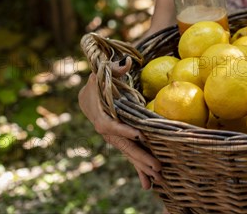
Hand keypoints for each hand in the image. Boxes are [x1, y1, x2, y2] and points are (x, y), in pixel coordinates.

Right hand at [78, 57, 163, 188]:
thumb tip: (126, 63)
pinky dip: (138, 169)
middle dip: (140, 156)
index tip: (139, 135)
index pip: (111, 125)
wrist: (89, 96)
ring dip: (141, 167)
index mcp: (101, 115)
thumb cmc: (100, 81)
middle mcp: (107, 131)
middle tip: (156, 166)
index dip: (124, 130)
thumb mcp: (103, 72)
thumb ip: (113, 69)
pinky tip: (149, 183)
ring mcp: (114, 138)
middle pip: (123, 146)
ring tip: (156, 180)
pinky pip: (130, 156)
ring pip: (128, 154)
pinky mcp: (121, 141)